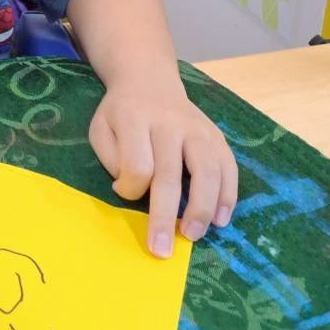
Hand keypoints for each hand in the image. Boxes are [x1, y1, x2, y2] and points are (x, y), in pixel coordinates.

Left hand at [87, 80, 237, 257]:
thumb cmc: (122, 113)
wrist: (149, 80)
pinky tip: (220, 219)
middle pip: (171, 174)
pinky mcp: (216, 135)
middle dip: (165, 215)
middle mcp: (169, 123)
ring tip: (194, 235)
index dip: (130, 188)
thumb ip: (111, 158)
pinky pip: (228, 166)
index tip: (124, 194)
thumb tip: (130, 190)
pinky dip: (227, 195)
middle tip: (162, 249)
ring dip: (201, 207)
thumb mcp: (101, 128)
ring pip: (206, 170)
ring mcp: (197, 128)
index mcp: (134, 119)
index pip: (137, 164)